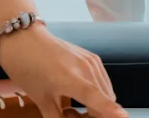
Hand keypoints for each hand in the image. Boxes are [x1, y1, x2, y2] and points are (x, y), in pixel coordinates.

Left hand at [0, 24, 126, 117]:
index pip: (95, 97)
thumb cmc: (28, 68)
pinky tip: (79, 95)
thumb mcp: (40, 100)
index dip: (109, 110)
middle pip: (105, 99)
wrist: (25, 39)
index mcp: (68, 78)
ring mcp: (90, 60)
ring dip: (97, 106)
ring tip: (71, 108)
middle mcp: (84, 67)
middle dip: (96, 115)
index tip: (124, 116)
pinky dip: (98, 94)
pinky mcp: (92, 58)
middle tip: (70, 116)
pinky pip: (103, 82)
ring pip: (107, 92)